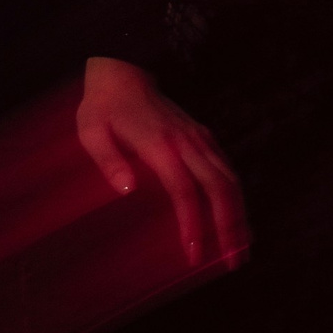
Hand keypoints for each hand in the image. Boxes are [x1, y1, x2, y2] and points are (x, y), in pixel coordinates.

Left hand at [76, 56, 249, 270]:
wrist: (122, 70)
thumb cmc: (102, 105)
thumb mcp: (91, 130)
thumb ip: (108, 160)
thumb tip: (127, 190)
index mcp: (160, 144)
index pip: (185, 191)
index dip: (193, 223)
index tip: (194, 252)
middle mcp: (186, 141)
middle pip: (220, 188)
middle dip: (230, 227)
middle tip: (233, 261)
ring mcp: (197, 137)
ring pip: (229, 179)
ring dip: (239, 214)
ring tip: (241, 247)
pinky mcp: (201, 135)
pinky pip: (225, 168)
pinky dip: (234, 195)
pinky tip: (235, 217)